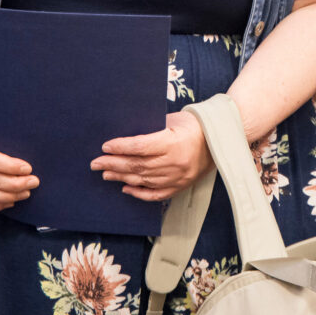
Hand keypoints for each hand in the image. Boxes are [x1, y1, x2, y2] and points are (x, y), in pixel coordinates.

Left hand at [91, 110, 212, 200]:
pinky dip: (139, 192)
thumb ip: (152, 129)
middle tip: (96, 163)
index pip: (140, 146)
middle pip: (137, 165)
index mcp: (172, 142)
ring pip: (143, 180)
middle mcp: (173, 162)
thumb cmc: (194, 125)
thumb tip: (127, 137)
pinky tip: (125, 188)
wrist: (219, 139)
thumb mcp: (173, 120)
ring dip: (121, 177)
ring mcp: (177, 177)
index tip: (105, 146)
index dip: (120, 147)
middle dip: (114, 164)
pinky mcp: (180, 186)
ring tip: (105, 173)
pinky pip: (155, 194)